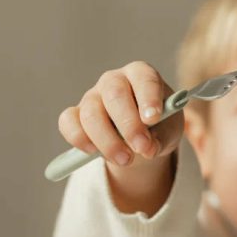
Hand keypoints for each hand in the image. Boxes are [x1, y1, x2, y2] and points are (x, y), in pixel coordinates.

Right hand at [57, 62, 183, 169]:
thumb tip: (148, 149)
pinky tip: (93, 152)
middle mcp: (114, 81)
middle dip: (129, 125)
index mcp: (141, 75)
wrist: (140, 139)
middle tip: (141, 148)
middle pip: (115, 95)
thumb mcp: (168, 133)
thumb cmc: (158, 128)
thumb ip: (161, 139)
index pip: (144, 78)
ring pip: (91, 114)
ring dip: (108, 141)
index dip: (148, 97)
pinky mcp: (75, 115)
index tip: (153, 119)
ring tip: (126, 160)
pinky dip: (79, 139)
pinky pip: (68, 122)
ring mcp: (92, 96)